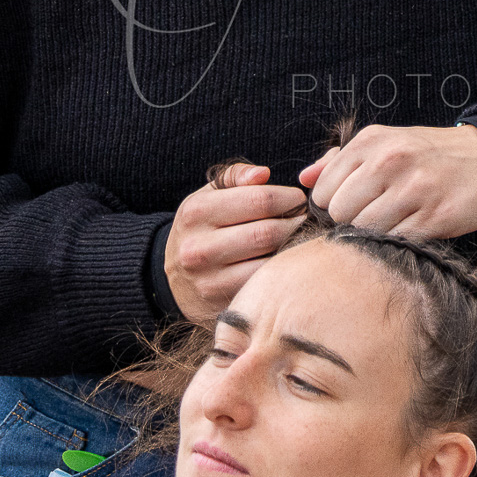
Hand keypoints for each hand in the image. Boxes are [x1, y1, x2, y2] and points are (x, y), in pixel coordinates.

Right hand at [166, 162, 306, 321]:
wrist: (172, 278)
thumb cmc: (201, 228)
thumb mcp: (208, 195)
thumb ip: (235, 176)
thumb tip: (263, 174)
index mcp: (197, 211)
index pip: (260, 200)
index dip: (288, 198)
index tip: (298, 199)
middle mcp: (199, 246)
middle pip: (268, 232)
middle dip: (295, 223)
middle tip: (304, 220)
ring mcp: (209, 278)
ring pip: (269, 261)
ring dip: (292, 249)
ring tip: (297, 239)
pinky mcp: (221, 303)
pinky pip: (264, 285)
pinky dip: (280, 272)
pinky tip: (284, 262)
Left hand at [296, 123, 476, 239]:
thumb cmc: (428, 155)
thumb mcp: (384, 144)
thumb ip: (339, 161)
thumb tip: (303, 180)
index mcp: (371, 141)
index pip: (323, 190)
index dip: (332, 205)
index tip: (351, 206)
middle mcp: (390, 160)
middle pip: (339, 212)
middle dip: (350, 221)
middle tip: (373, 216)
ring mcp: (414, 188)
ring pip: (365, 230)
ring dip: (374, 235)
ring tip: (392, 223)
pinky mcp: (435, 216)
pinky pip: (396, 241)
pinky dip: (398, 241)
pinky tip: (410, 228)